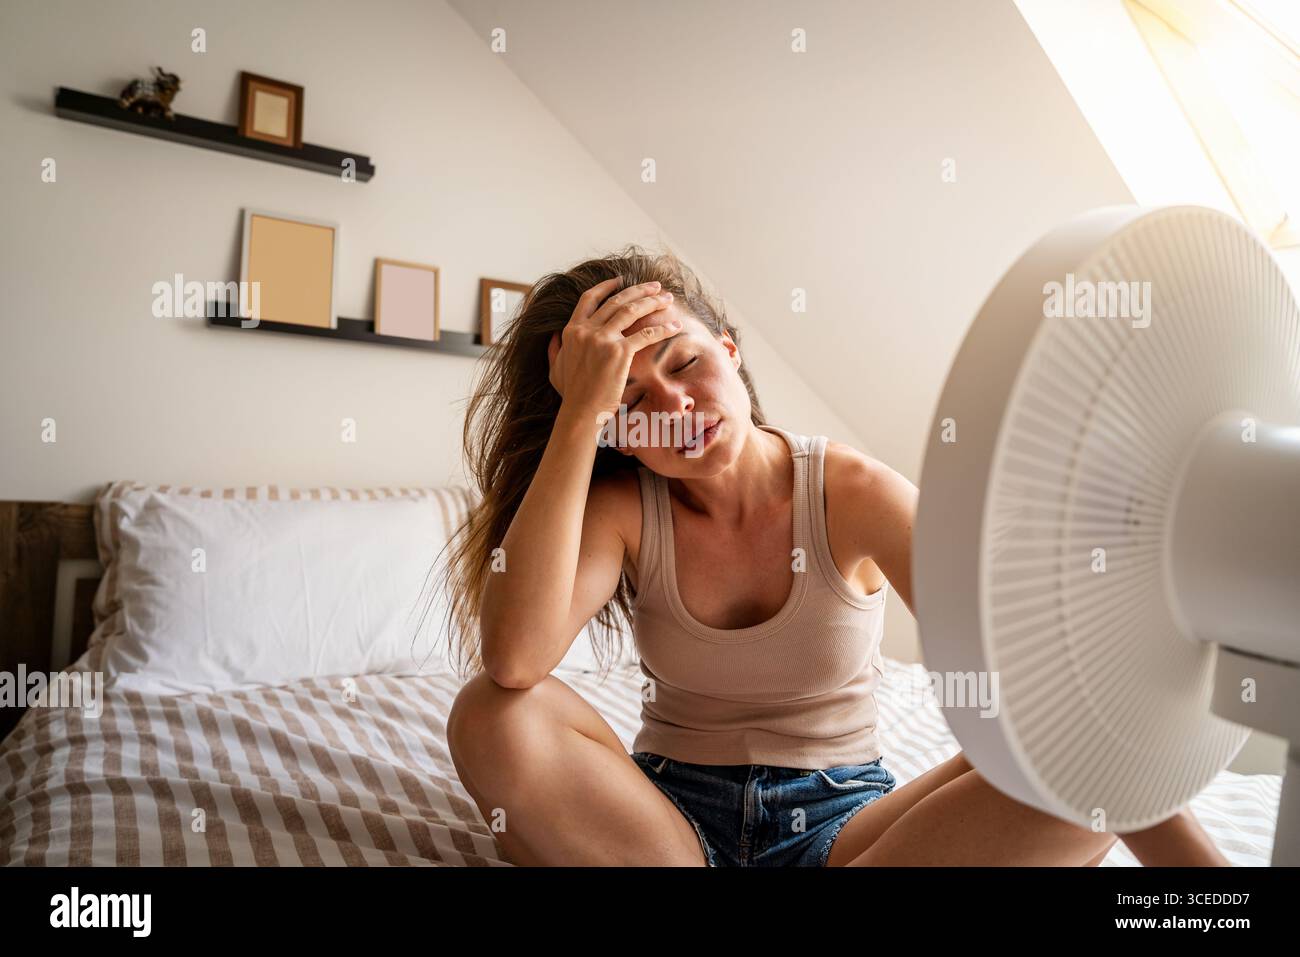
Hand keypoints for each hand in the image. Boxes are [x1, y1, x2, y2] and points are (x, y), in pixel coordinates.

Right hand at [547, 277, 678, 420]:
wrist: (580, 412)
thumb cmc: (570, 395)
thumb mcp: (555, 368)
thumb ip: (554, 349)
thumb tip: (554, 336)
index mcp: (572, 330)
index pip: (589, 298)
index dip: (606, 286)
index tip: (621, 279)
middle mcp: (587, 330)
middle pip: (616, 300)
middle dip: (639, 290)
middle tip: (656, 286)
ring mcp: (603, 339)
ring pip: (632, 310)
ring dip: (653, 301)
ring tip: (668, 299)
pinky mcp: (620, 352)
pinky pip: (645, 334)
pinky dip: (662, 328)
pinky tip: (675, 326)